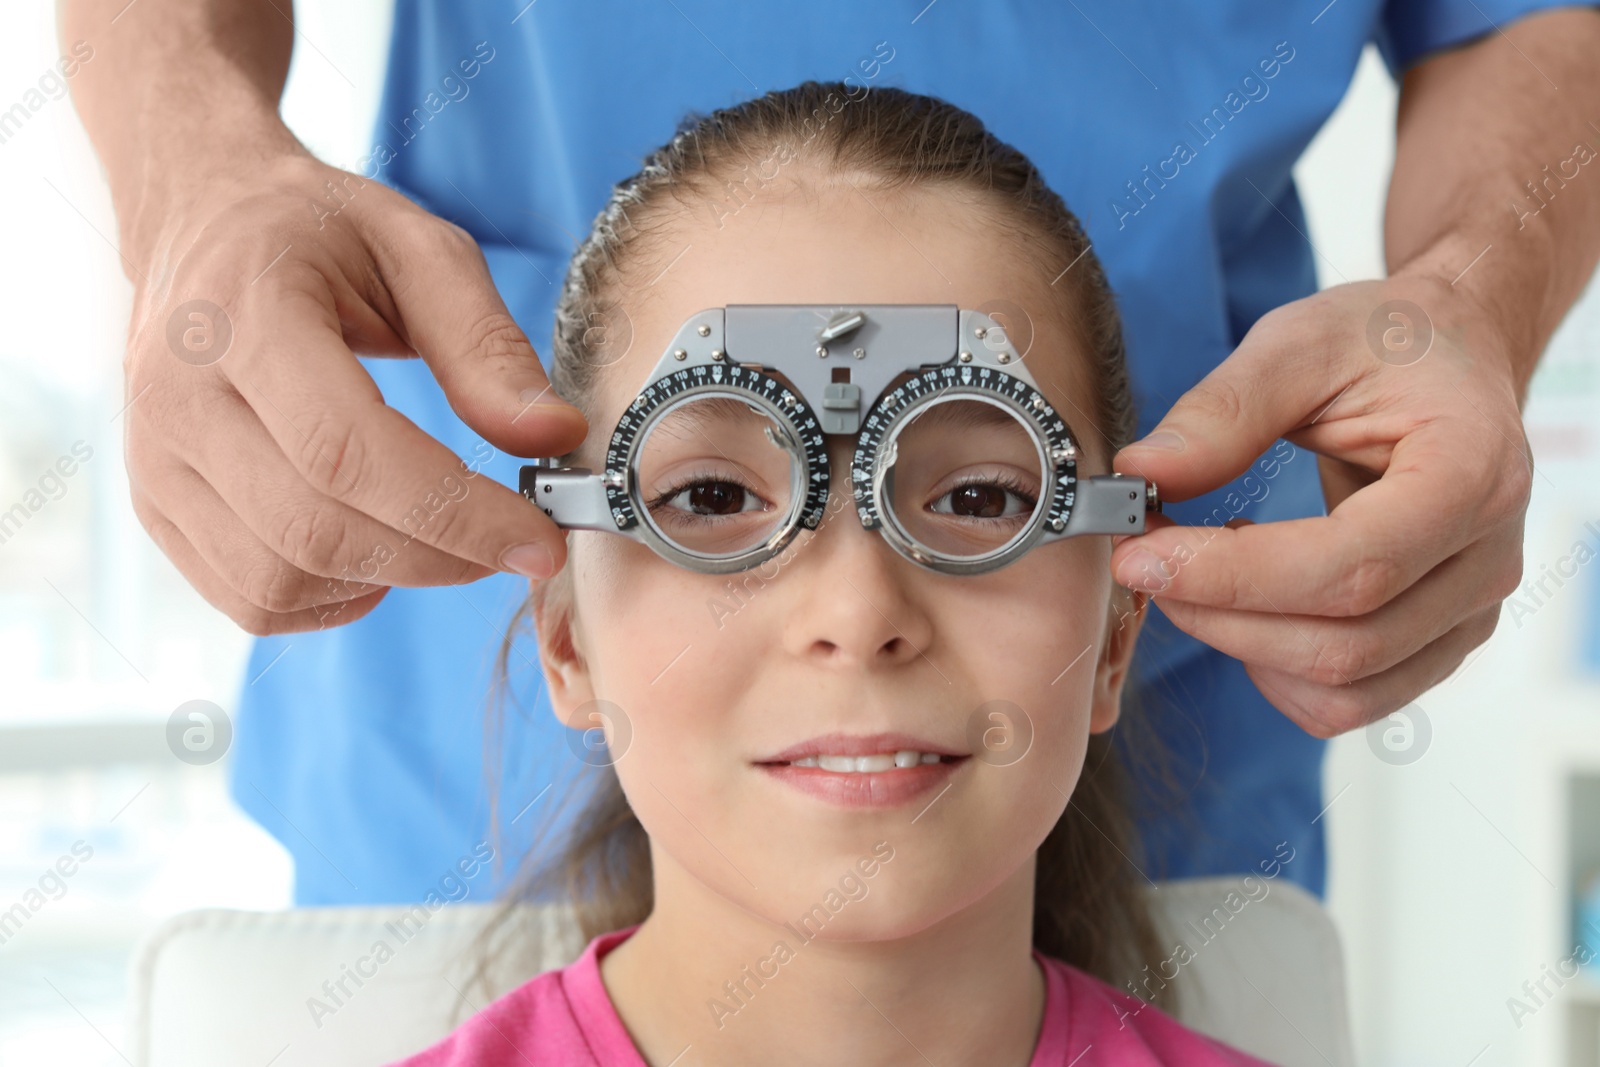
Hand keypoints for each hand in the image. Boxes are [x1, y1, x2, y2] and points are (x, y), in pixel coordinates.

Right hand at [123, 150, 586, 634]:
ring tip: (448, 537)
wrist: (199, 221)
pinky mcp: (155, 505)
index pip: (345, 451)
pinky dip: (331, 599)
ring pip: (278, 581)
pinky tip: (379, 552)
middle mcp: (176, 396)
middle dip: (440, 557)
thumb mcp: (419, 250)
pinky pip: (249, 599)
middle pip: (314, 529)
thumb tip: (555, 438)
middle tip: (515, 544)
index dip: (454, 513)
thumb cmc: (318, 231)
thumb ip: (487, 345)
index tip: (539, 541)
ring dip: (391, 581)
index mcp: (240, 315)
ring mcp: (153, 460)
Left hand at [1109, 273, 1532, 737]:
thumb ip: (1223, 409)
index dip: (1234, 576)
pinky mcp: (1439, 641)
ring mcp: (1469, 611)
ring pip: (1344, 688)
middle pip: (1344, 644)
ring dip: (1240, 646)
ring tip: (1192, 575)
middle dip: (1219, 614)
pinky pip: (1351, 699)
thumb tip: (1143, 474)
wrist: (1455, 358)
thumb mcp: (1301, 343)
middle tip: (1142, 559)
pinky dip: (1274, 669)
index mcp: (1472, 472)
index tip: (1140, 553)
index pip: (1352, 566)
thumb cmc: (1388, 344)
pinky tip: (1243, 603)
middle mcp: (1486, 557)